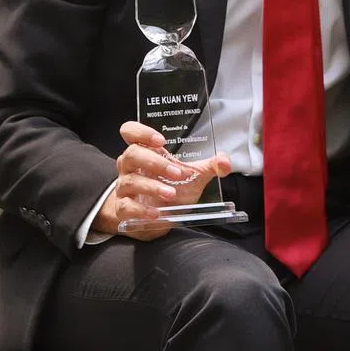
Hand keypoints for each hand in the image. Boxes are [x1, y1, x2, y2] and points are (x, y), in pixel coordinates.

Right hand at [93, 120, 230, 240]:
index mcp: (145, 153)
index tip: (160, 140)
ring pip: (130, 181)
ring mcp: (125, 188)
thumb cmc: (171, 190)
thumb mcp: (192, 177)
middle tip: (176, 173)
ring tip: (171, 194)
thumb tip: (225, 162)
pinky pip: (127, 207)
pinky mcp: (123, 209)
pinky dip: (142, 210)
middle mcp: (131, 167)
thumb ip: (210, 167)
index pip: (130, 132)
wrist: (155, 219)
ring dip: (152, 187)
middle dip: (154, 162)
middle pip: (131, 154)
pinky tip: (157, 214)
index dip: (141, 132)